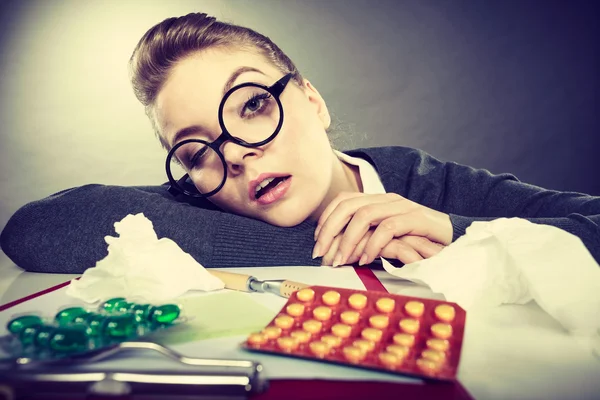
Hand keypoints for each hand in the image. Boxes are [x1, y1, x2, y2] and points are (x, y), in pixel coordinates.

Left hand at [313, 192, 451, 265]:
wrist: (453, 238)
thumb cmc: (417, 240)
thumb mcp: (386, 237)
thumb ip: (365, 237)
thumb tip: (336, 250)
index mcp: (377, 200)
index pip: (343, 200)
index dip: (326, 219)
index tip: (317, 242)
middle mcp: (387, 199)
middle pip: (348, 205)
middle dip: (329, 230)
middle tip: (321, 254)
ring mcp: (402, 206)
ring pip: (364, 215)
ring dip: (348, 239)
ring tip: (341, 260)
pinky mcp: (416, 218)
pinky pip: (388, 228)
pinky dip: (373, 245)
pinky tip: (366, 260)